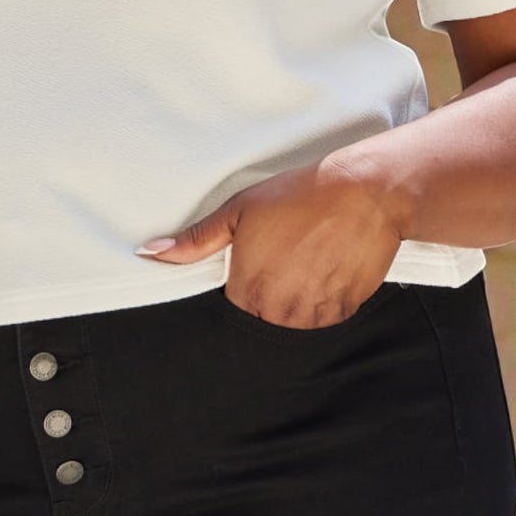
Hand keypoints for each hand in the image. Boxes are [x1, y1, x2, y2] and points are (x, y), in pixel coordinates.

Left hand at [135, 157, 405, 328]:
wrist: (364, 192)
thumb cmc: (300, 196)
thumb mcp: (239, 210)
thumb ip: (196, 240)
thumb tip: (150, 252)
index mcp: (248, 288)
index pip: (233, 309)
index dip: (244, 283)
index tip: (260, 262)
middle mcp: (280, 310)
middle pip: (263, 319)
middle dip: (269, 294)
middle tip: (287, 256)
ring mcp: (315, 313)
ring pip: (296, 322)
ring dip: (298, 300)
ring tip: (308, 260)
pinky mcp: (345, 310)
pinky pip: (326, 318)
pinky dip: (325, 299)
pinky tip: (327, 266)